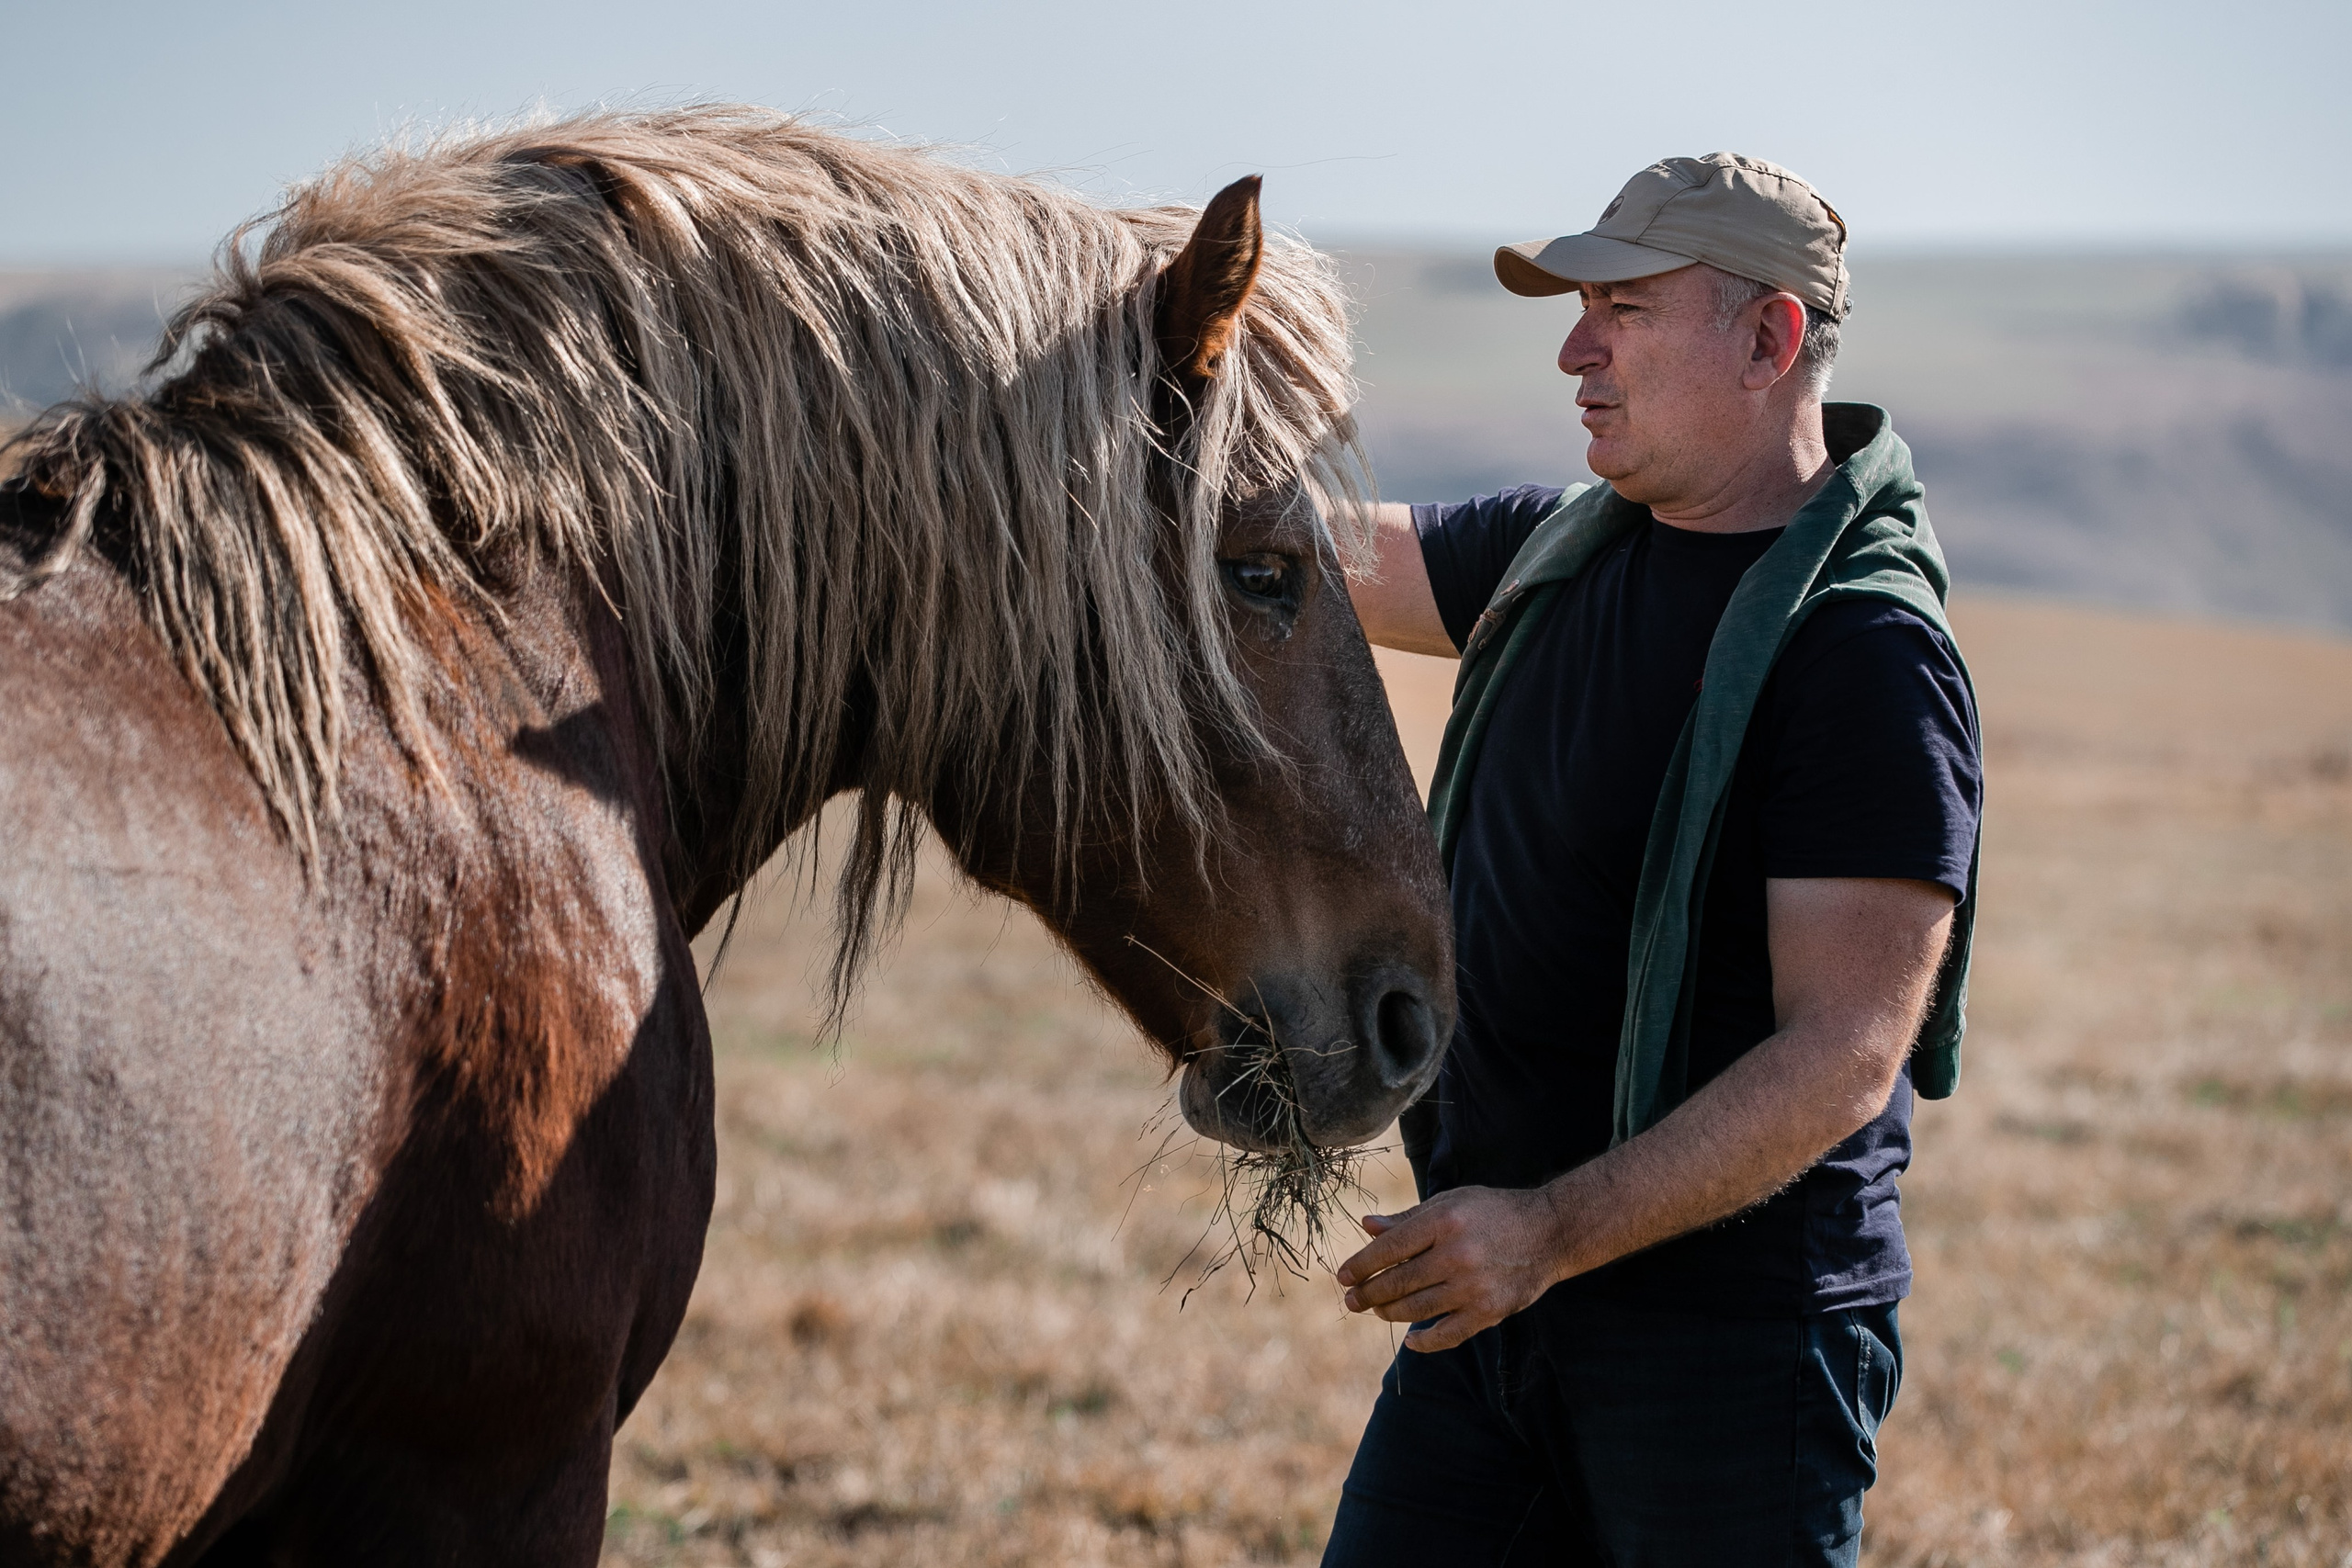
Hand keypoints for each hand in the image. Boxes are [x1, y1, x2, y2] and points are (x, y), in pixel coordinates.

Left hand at [1333, 1185, 1569, 1352]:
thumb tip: (1366, 1226)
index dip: (1360, 1265)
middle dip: (1368, 1293)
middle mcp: (1457, 1255)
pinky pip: (1447, 1335)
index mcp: (1444, 1221)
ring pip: (1416, 1309)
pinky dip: (1424, 1341)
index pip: (1388, 1248)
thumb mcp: (1450, 1202)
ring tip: (1377, 1310)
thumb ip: (1408, 1218)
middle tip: (1352, 1300)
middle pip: (1397, 1282)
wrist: (1550, 1233)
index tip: (1342, 1277)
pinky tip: (1411, 1339)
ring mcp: (1473, 1287)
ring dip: (1389, 1313)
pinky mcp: (1488, 1312)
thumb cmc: (1492, 1212)